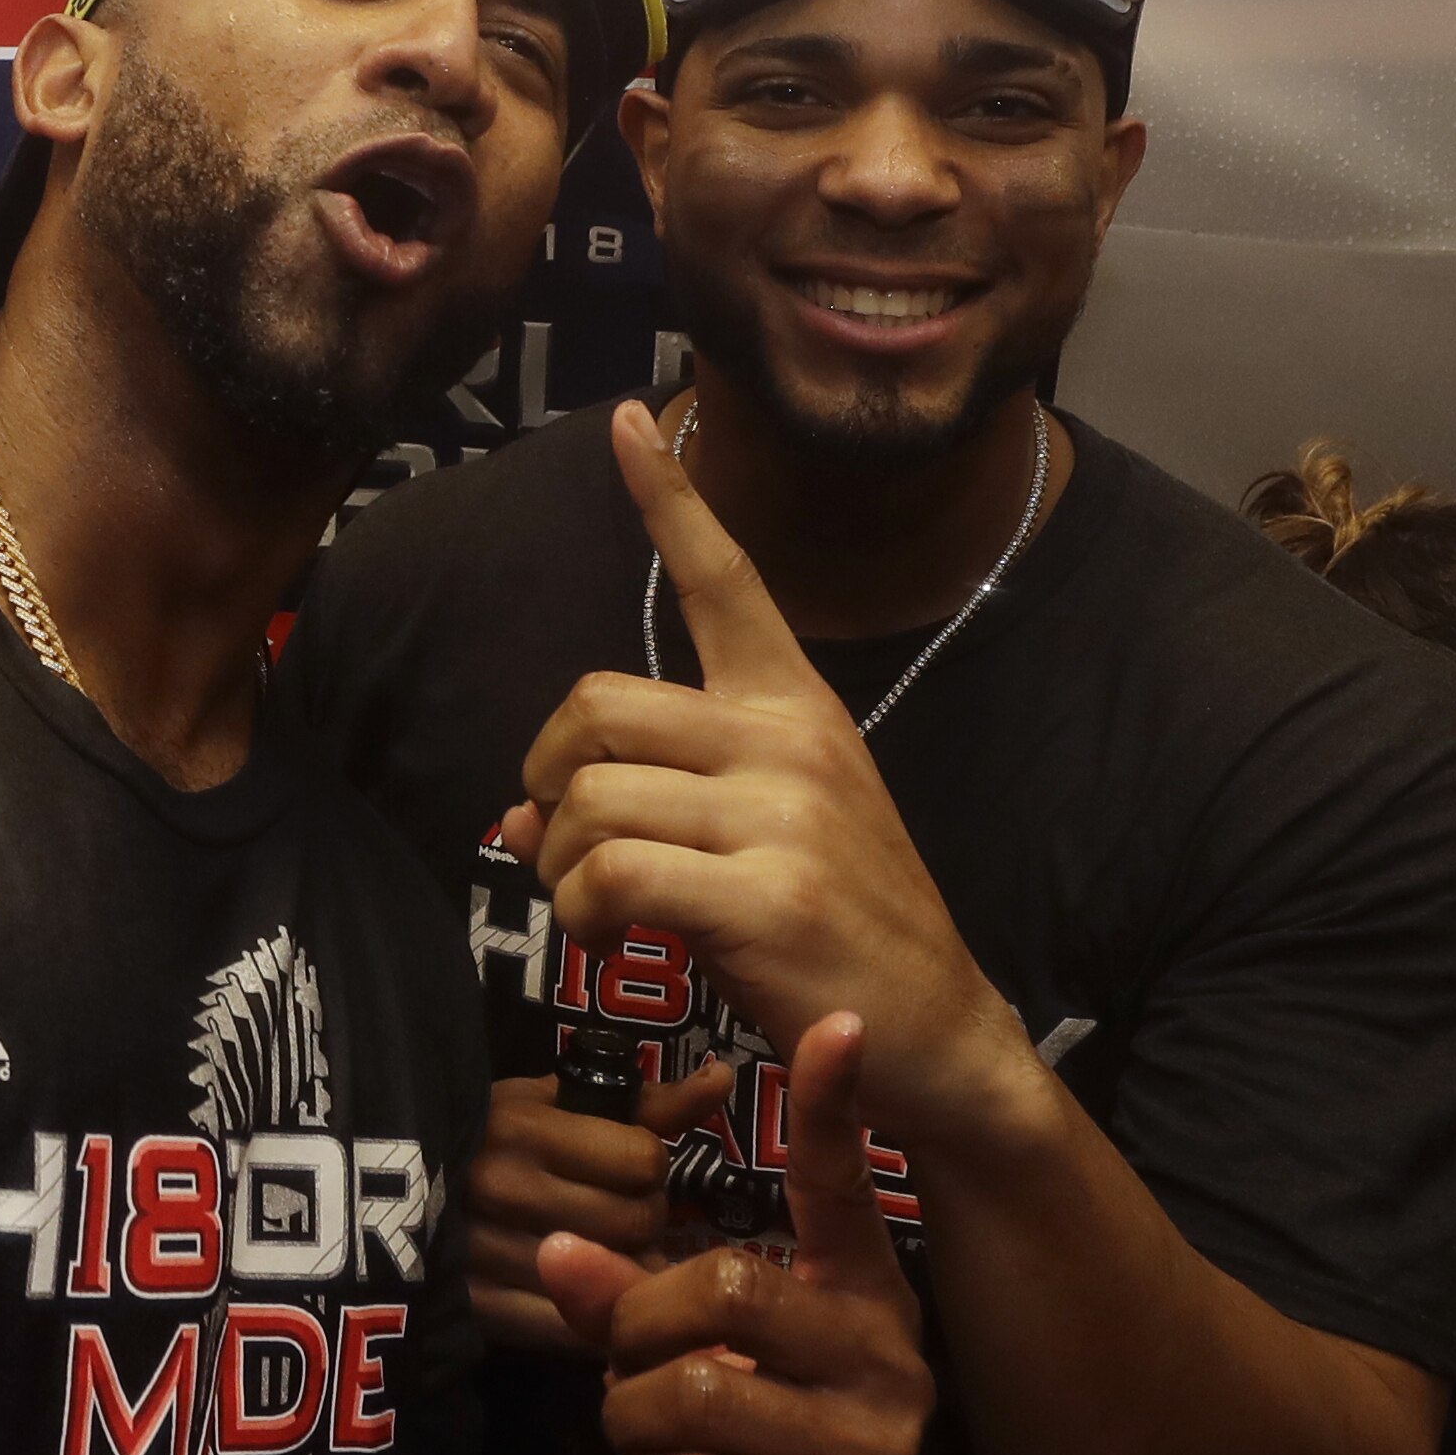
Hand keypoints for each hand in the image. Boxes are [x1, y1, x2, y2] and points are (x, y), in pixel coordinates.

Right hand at [467, 1062, 732, 1354]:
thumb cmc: (483, 1139)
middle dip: (642, 1218)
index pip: (644, 1157)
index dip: (646, 1164)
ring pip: (614, 1274)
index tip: (622, 1168)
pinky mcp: (481, 1308)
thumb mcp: (548, 1103)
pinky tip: (584, 1297)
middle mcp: (504, 1185)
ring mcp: (489, 1251)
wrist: (381, 1195)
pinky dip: (591, 1315)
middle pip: (637, 1218)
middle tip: (617, 1216)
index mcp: (520, 1124)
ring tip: (600, 1254)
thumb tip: (725, 1074)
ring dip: (621, 1268)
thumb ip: (642, 1102)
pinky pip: (576, 1326)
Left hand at [496, 404, 1041, 1149]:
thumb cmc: (830, 927)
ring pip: (587, 797)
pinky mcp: (770, 897)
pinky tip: (609, 937)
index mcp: (793, 704)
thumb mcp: (751, 836)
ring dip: (559, 864)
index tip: (626, 422)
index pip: (725, 578)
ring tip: (595, 904)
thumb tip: (518, 810)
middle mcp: (789, 740)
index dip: (670, 498)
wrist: (937, 1031)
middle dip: (545, 773)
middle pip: (591, 703)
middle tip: (561, 837)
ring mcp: (785, 816)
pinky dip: (580, 911)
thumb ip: (644, 799)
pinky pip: (610, 873)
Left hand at [537, 1014, 934, 1454]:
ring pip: (690, 1390)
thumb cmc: (737, 1454)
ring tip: (658, 1448)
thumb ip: (624, 1297)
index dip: (833, 1108)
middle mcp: (887, 1363)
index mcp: (857, 1298)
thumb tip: (554, 1246)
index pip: (841, 1191)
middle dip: (633, 1331)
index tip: (840, 1021)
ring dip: (632, 1424)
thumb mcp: (682, 1357)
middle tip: (631, 1372)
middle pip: (722, 1286)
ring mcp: (875, 1453)